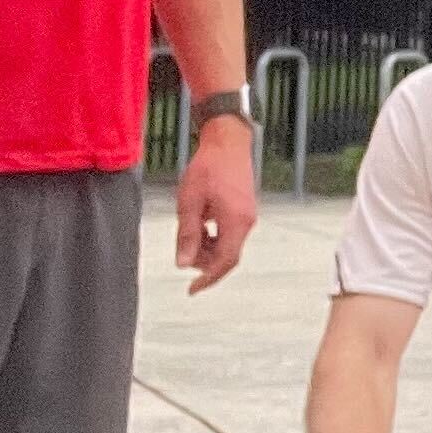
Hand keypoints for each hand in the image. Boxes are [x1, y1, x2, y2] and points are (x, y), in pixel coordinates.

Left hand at [175, 119, 258, 291]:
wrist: (228, 142)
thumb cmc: (208, 168)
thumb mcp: (190, 202)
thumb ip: (188, 235)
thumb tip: (183, 263)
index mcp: (235, 222)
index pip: (224, 262)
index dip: (208, 279)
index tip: (191, 290)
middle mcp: (246, 222)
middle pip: (227, 256)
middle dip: (204, 260)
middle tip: (183, 248)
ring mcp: (248, 216)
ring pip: (228, 245)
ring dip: (208, 247)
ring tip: (190, 230)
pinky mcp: (245, 210)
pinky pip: (231, 234)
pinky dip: (214, 237)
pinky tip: (201, 223)